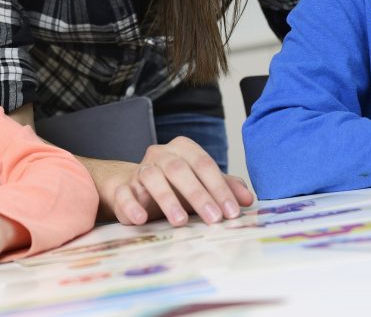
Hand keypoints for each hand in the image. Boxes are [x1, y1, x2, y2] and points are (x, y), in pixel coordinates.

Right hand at [92, 137, 254, 226]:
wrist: (136, 188)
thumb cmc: (176, 186)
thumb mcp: (203, 185)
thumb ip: (225, 188)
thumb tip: (247, 199)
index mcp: (183, 149)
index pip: (204, 164)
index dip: (220, 188)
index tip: (232, 212)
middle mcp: (161, 154)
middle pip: (180, 170)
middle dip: (199, 195)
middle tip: (214, 219)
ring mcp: (140, 169)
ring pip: (152, 178)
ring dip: (167, 200)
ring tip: (181, 221)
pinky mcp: (123, 188)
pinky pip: (125, 194)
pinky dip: (132, 206)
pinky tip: (142, 219)